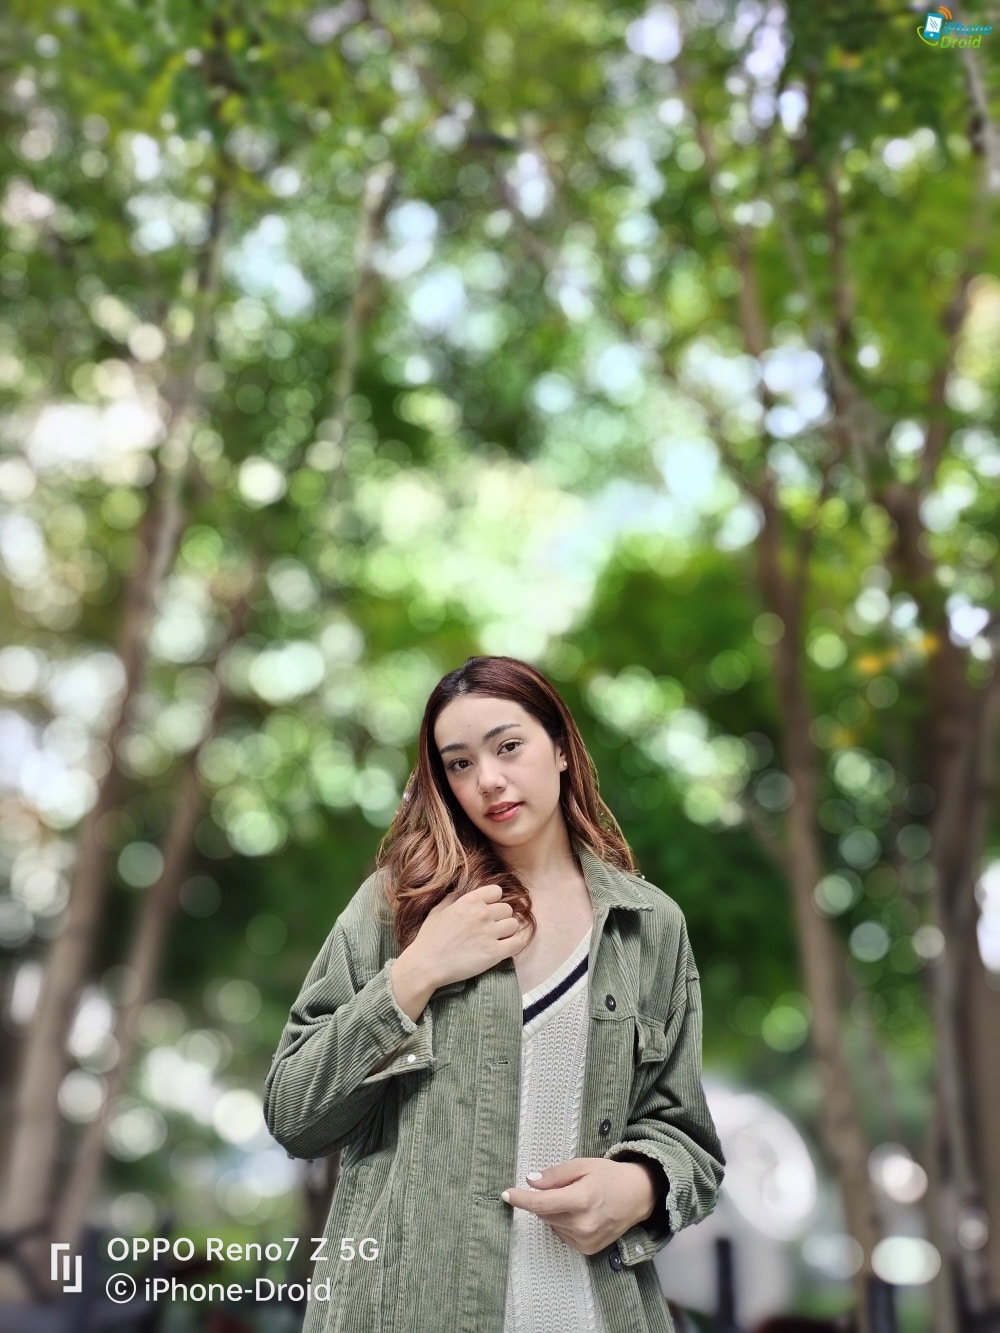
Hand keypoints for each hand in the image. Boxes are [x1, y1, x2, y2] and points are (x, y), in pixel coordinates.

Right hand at [410, 883, 526, 987]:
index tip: (488, 910)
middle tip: (491, 928)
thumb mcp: (438, 911)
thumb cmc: (429, 939)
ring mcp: (490, 933)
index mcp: (469, 901)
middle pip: (507, 909)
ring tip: (498, 939)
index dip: (493, 901)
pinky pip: (517, 943)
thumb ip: (452, 898)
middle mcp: (482, 914)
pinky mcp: (495, 953)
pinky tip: (506, 948)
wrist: (426, 965)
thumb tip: (459, 890)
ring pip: (514, 924)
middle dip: (500, 918)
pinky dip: (514, 945)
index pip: (496, 891)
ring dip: (508, 931)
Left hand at [500, 1157, 657, 1255]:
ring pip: (552, 1223)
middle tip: (563, 1186)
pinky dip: (564, 1222)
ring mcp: (585, 1240)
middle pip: (545, 1213)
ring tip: (576, 1198)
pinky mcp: (588, 1249)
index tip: (506, 1194)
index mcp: (581, 1199)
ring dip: (555, 1211)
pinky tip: (580, 1213)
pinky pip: (562, 1234)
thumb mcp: (583, 1165)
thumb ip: (555, 1175)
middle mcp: (582, 1224)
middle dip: (544, 1198)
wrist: (638, 1196)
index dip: (521, 1199)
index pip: (541, 1203)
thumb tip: (531, 1181)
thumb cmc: (610, 1176)